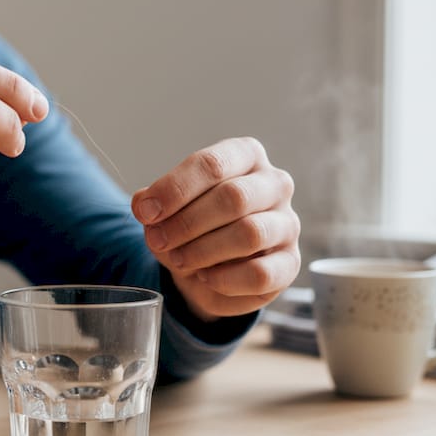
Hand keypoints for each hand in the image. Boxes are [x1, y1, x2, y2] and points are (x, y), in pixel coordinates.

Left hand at [131, 137, 299, 320]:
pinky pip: (260, 273)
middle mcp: (274, 184)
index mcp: (245, 156)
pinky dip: (224, 279)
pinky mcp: (290, 264)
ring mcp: (287, 224)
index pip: (213, 164)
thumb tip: (144, 204)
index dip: (175, 189)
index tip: (146, 212)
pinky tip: (205, 277)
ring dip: (203, 250)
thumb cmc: (191, 226)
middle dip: (187, 222)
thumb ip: (153, 203)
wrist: (209, 268)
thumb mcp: (166, 210)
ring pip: (250, 233)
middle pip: (233, 197)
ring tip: (178, 259)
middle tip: (158, 240)